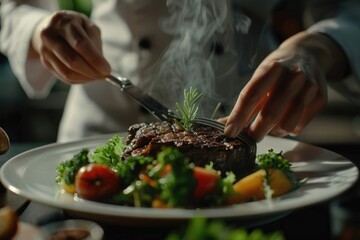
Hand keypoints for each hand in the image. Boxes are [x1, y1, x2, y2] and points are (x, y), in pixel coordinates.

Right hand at [30, 10, 110, 83]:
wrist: (50, 27)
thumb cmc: (75, 26)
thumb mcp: (87, 26)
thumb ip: (94, 42)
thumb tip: (102, 64)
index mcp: (63, 22)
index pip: (81, 44)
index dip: (95, 60)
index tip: (107, 70)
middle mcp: (50, 35)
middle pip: (72, 61)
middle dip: (91, 72)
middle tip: (104, 76)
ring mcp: (45, 50)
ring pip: (67, 73)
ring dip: (86, 78)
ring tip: (97, 76)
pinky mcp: (45, 62)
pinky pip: (64, 77)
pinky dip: (79, 79)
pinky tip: (87, 76)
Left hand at [224, 32, 348, 141]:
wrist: (308, 54)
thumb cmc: (277, 71)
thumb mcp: (259, 78)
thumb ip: (245, 103)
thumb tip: (225, 125)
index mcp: (271, 68)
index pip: (251, 95)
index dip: (238, 116)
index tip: (229, 132)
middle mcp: (292, 76)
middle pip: (269, 114)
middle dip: (256, 131)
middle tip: (250, 137)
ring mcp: (309, 87)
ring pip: (286, 124)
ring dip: (274, 131)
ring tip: (271, 125)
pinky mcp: (320, 99)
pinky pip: (299, 126)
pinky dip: (289, 128)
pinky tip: (287, 117)